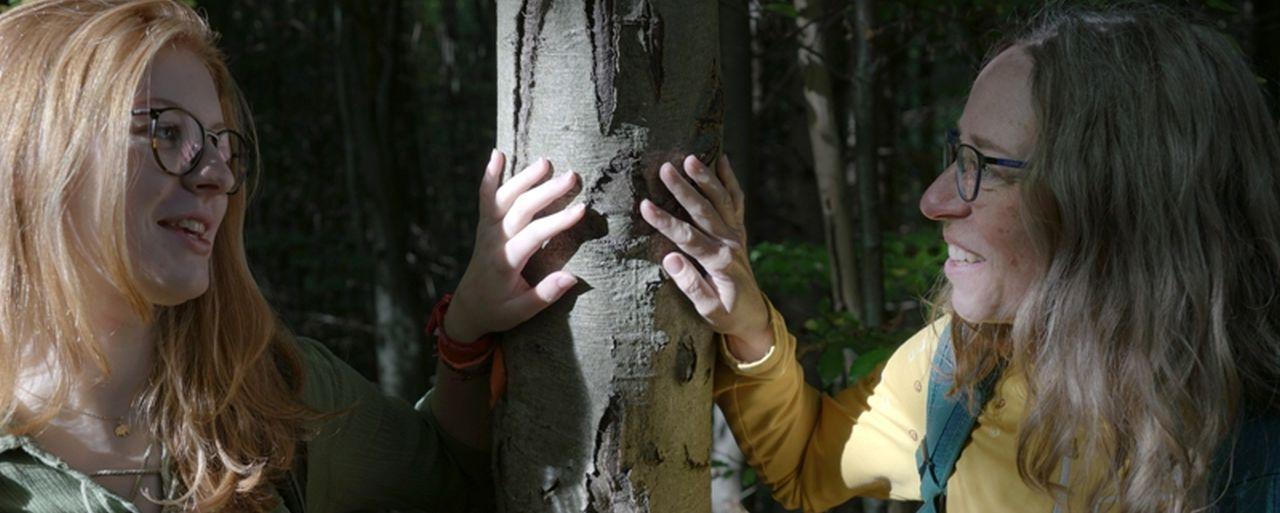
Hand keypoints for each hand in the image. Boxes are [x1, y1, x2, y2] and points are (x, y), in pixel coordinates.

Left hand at [445, 150, 585, 342]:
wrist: (467, 307)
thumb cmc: (498, 310)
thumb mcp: (522, 311)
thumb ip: (545, 294)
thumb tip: (572, 277)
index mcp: (505, 262)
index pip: (533, 235)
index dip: (557, 221)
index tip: (581, 209)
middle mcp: (493, 241)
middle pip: (520, 209)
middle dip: (546, 192)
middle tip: (572, 176)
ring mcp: (486, 231)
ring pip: (504, 198)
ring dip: (524, 178)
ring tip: (546, 162)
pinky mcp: (484, 226)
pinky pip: (485, 197)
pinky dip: (489, 175)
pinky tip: (497, 154)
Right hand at [640, 155, 771, 360]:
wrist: (754, 315)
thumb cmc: (727, 315)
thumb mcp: (707, 310)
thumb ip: (691, 285)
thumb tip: (670, 259)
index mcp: (719, 262)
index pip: (687, 238)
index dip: (665, 221)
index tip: (644, 206)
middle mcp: (730, 243)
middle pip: (704, 211)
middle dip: (683, 189)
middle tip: (665, 168)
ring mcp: (737, 234)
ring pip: (720, 200)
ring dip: (705, 178)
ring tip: (689, 157)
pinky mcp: (739, 231)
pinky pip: (736, 201)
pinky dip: (730, 180)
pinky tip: (723, 160)